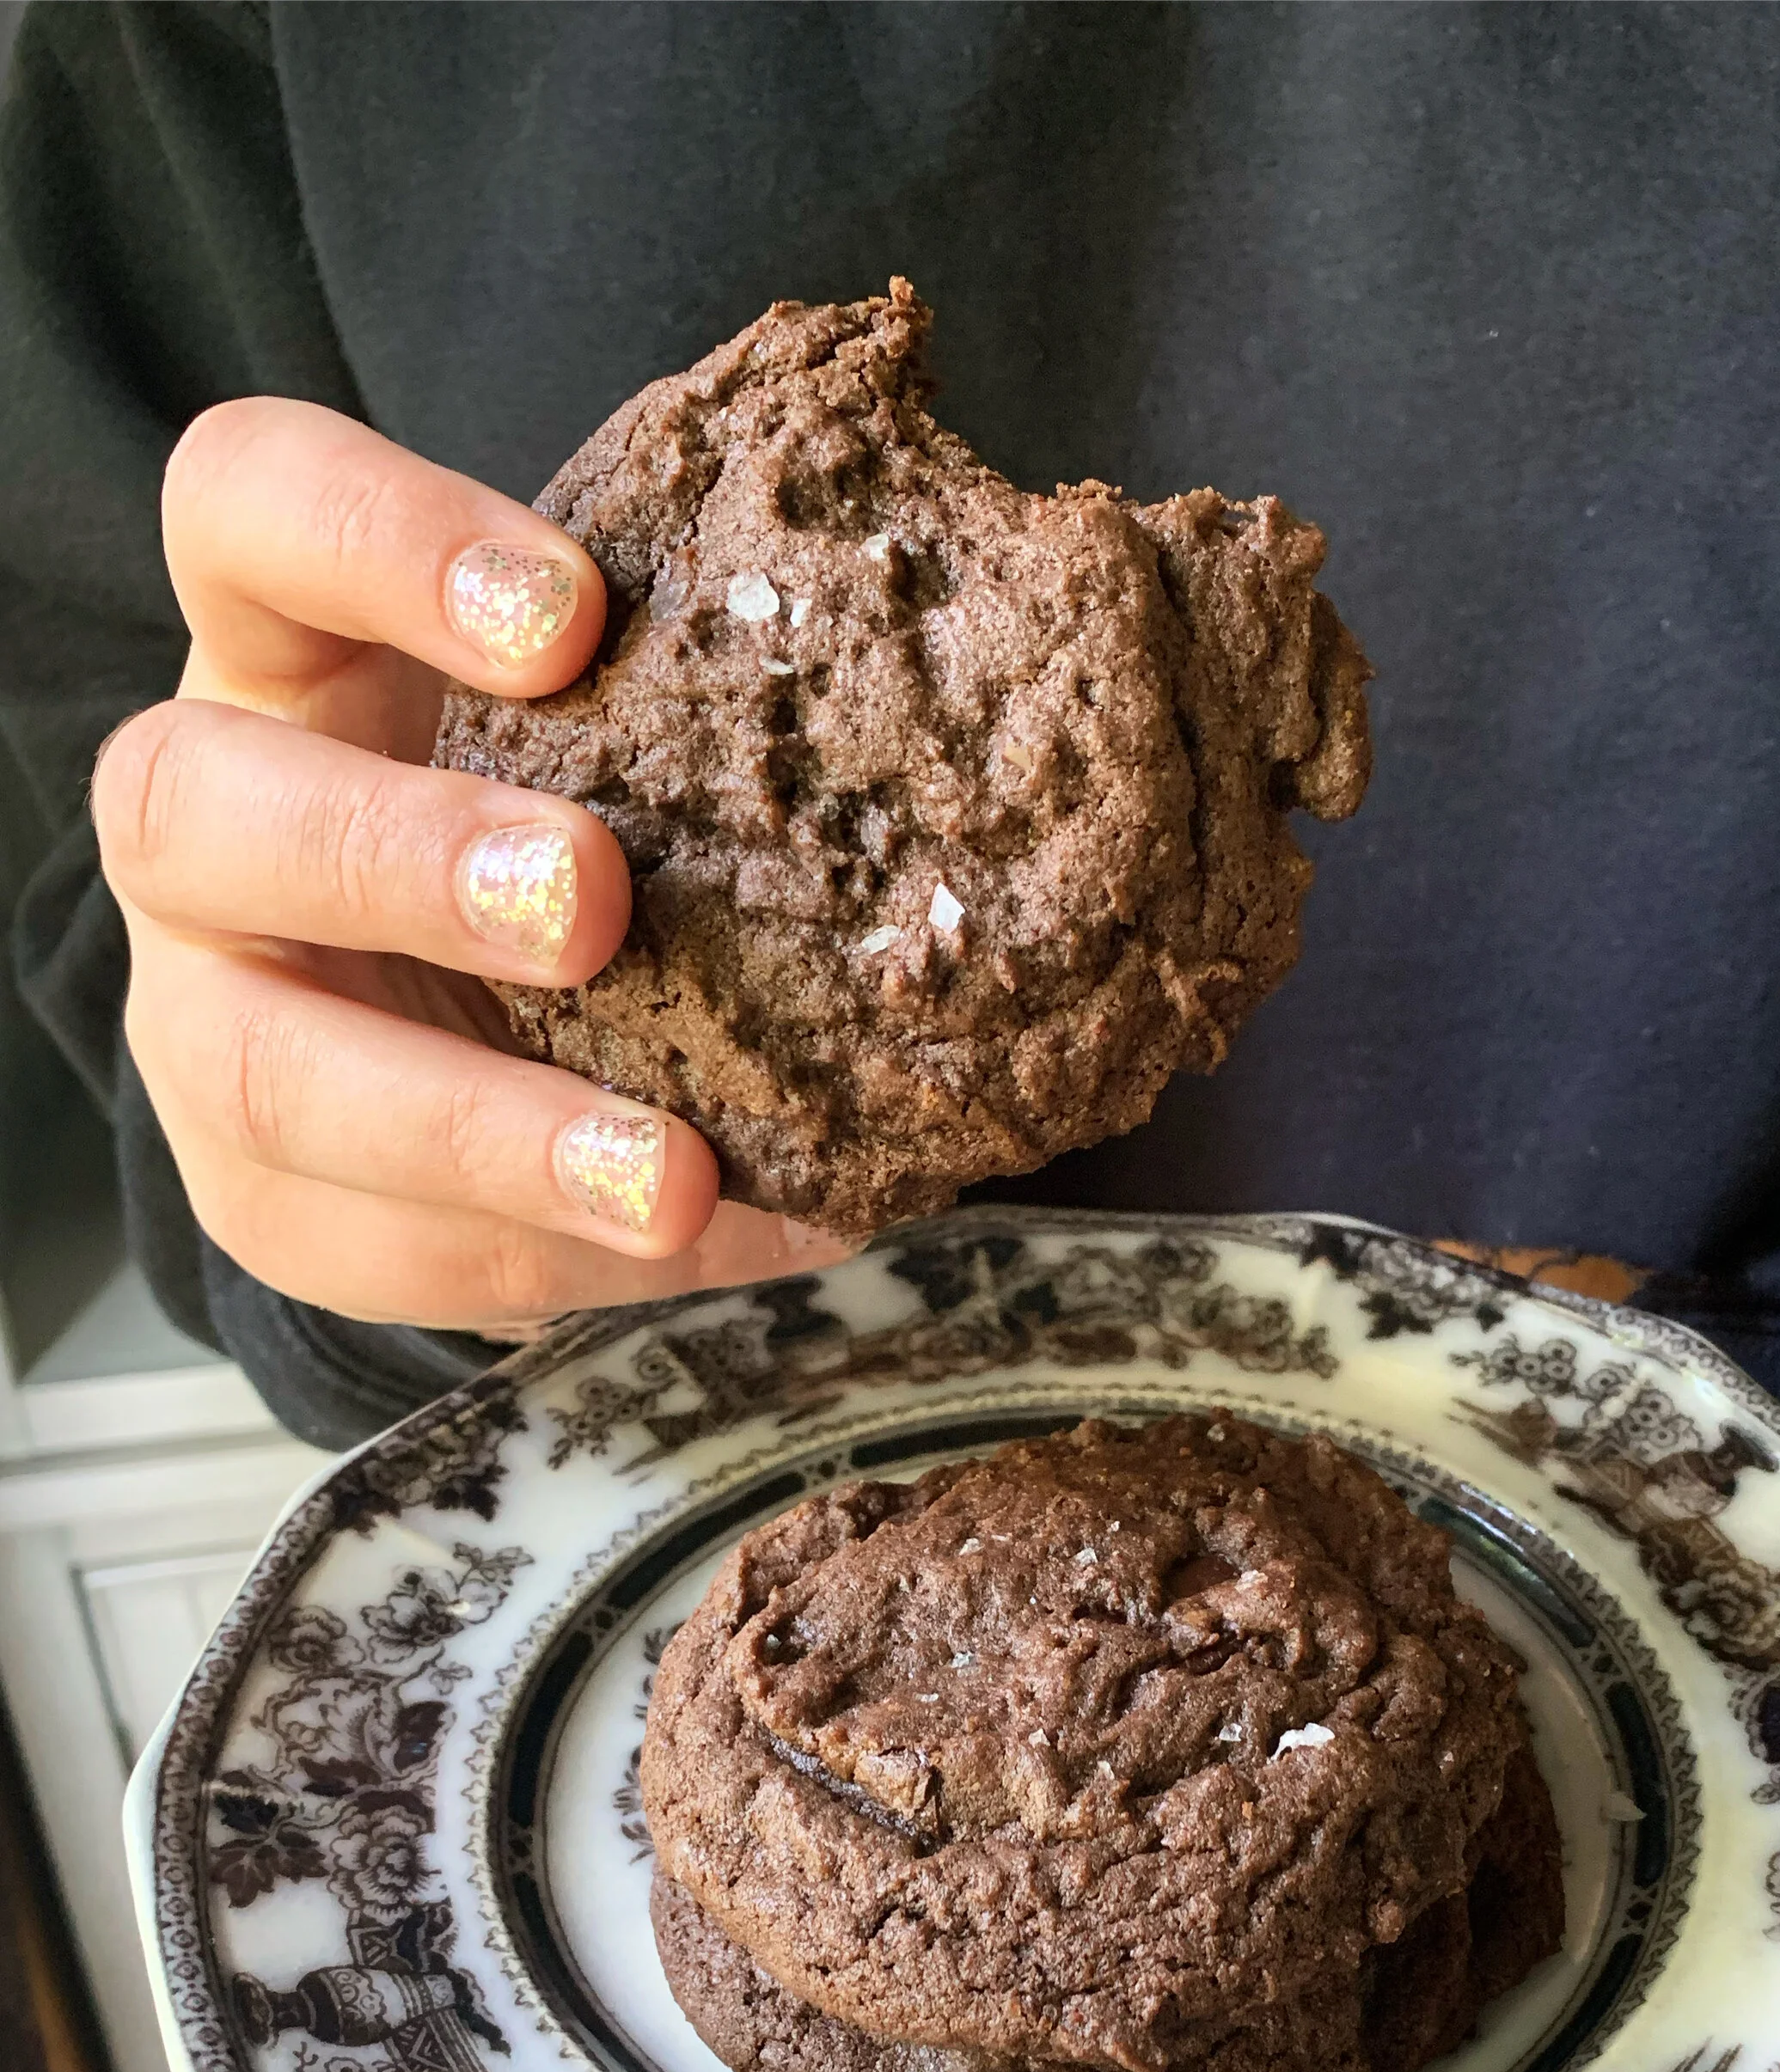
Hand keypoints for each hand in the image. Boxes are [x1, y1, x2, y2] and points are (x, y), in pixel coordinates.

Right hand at [93, 399, 849, 1331]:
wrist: (462, 1038)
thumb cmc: (570, 820)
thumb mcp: (611, 733)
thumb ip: (706, 696)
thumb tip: (992, 725)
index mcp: (289, 649)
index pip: (248, 510)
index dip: (381, 541)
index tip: (576, 614)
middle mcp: (207, 824)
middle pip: (184, 798)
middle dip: (396, 853)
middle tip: (593, 899)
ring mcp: (207, 1019)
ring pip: (259, 1065)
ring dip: (477, 1128)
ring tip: (667, 1176)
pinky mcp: (263, 1196)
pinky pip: (372, 1245)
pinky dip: (547, 1252)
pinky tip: (701, 1240)